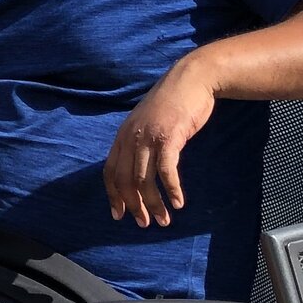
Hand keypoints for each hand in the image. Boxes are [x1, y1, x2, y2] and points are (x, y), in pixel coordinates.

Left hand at [104, 61, 217, 227]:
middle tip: (144, 223)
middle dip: (134, 205)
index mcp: (123, 135)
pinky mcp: (169, 137)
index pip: (110, 171)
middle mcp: (131, 137)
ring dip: (153, 204)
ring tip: (163, 220)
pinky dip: (171, 189)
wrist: (192, 79)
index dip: (113, 195)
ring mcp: (149, 137)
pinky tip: (178, 203)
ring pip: (145, 180)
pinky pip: (167, 170)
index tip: (119, 215)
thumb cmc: (172, 103)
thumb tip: (138, 167)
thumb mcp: (147, 122)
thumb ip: (139, 141)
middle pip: (126, 180)